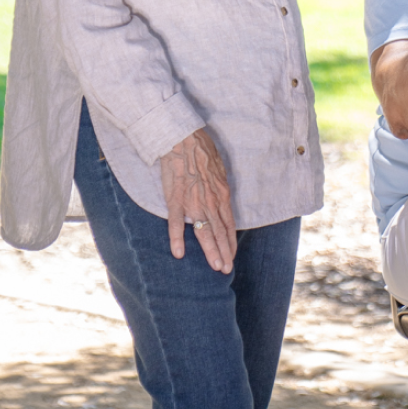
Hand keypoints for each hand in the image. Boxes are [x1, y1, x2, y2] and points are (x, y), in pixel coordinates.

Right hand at [160, 127, 235, 272]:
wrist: (184, 139)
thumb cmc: (202, 151)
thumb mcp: (220, 170)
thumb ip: (220, 188)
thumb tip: (222, 199)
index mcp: (222, 195)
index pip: (229, 225)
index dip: (231, 242)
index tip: (232, 255)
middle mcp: (211, 202)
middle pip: (219, 232)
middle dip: (224, 253)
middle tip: (226, 269)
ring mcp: (193, 202)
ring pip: (204, 231)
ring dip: (210, 251)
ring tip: (215, 266)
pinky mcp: (176, 199)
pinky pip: (176, 222)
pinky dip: (177, 238)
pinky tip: (179, 253)